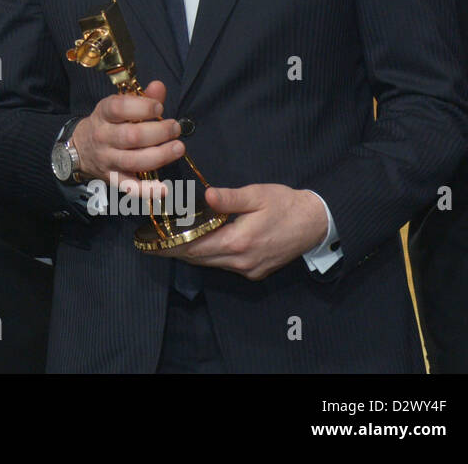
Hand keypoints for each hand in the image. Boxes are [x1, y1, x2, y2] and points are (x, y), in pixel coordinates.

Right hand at [71, 80, 183, 199]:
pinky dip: (147, 190)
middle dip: (158, 132)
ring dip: (160, 155)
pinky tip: (164, 188)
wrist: (81, 149)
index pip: (119, 108)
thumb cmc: (108, 124)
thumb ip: (142, 98)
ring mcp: (107, 160)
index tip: (159, 107)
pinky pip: (129, 187)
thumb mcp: (118, 106)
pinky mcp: (114, 179)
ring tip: (178, 147)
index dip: (142, 107)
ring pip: (134, 161)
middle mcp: (103, 137)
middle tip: (175, 128)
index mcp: (103, 114)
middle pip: (131, 137)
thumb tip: (159, 87)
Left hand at [148, 184, 328, 279]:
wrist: (316, 223)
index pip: (195, 247)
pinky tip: (201, 244)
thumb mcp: (257, 195)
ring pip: (211, 264)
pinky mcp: (256, 272)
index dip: (171, 245)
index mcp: (238, 242)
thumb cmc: (285, 205)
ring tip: (171, 242)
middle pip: (199, 259)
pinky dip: (210, 256)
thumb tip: (207, 194)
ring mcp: (249, 269)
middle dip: (176, 250)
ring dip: (192, 254)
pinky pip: (225, 265)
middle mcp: (241, 261)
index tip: (151, 242)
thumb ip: (230, 198)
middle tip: (154, 241)